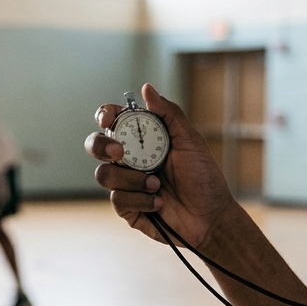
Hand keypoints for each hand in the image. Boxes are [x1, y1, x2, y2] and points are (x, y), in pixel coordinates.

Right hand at [84, 83, 238, 249]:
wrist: (210, 217)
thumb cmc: (204, 178)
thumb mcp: (190, 141)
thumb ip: (168, 114)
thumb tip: (147, 88)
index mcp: (143, 139)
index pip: (113, 121)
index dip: (104, 116)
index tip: (108, 120)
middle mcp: (130, 159)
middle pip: (96, 146)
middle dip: (101, 146)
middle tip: (120, 153)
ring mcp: (126, 184)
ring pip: (104, 174)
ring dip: (132, 179)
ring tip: (157, 185)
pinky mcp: (127, 207)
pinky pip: (118, 199)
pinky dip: (140, 200)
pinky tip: (158, 202)